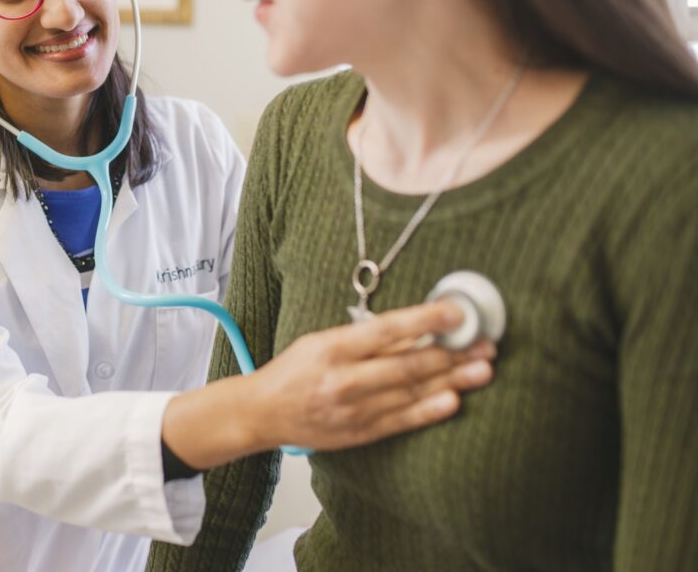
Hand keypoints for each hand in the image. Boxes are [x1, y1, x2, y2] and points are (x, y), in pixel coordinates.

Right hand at [248, 300, 495, 451]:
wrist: (264, 413)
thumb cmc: (293, 371)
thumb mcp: (321, 340)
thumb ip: (365, 337)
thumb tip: (415, 329)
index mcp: (331, 349)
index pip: (386, 330)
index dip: (424, 321)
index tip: (456, 313)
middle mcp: (343, 380)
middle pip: (406, 364)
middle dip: (451, 353)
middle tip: (484, 344)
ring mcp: (353, 410)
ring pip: (410, 392)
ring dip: (451, 380)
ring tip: (482, 369)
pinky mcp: (360, 433)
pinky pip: (401, 421)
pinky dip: (429, 411)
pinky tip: (453, 400)